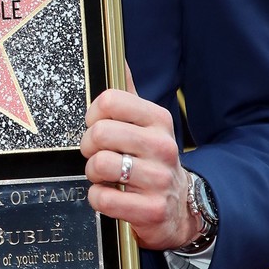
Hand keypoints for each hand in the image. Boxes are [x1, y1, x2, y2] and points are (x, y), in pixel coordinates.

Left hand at [79, 64, 198, 250]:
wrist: (180, 208)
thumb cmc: (153, 160)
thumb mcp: (147, 126)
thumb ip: (129, 95)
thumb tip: (119, 59)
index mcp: (159, 120)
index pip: (110, 100)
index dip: (93, 114)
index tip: (96, 125)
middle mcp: (162, 147)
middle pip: (99, 132)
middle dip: (88, 146)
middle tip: (97, 153)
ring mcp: (158, 179)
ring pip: (99, 164)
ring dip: (92, 173)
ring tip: (106, 175)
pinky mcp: (151, 209)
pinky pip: (101, 197)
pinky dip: (97, 197)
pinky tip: (111, 194)